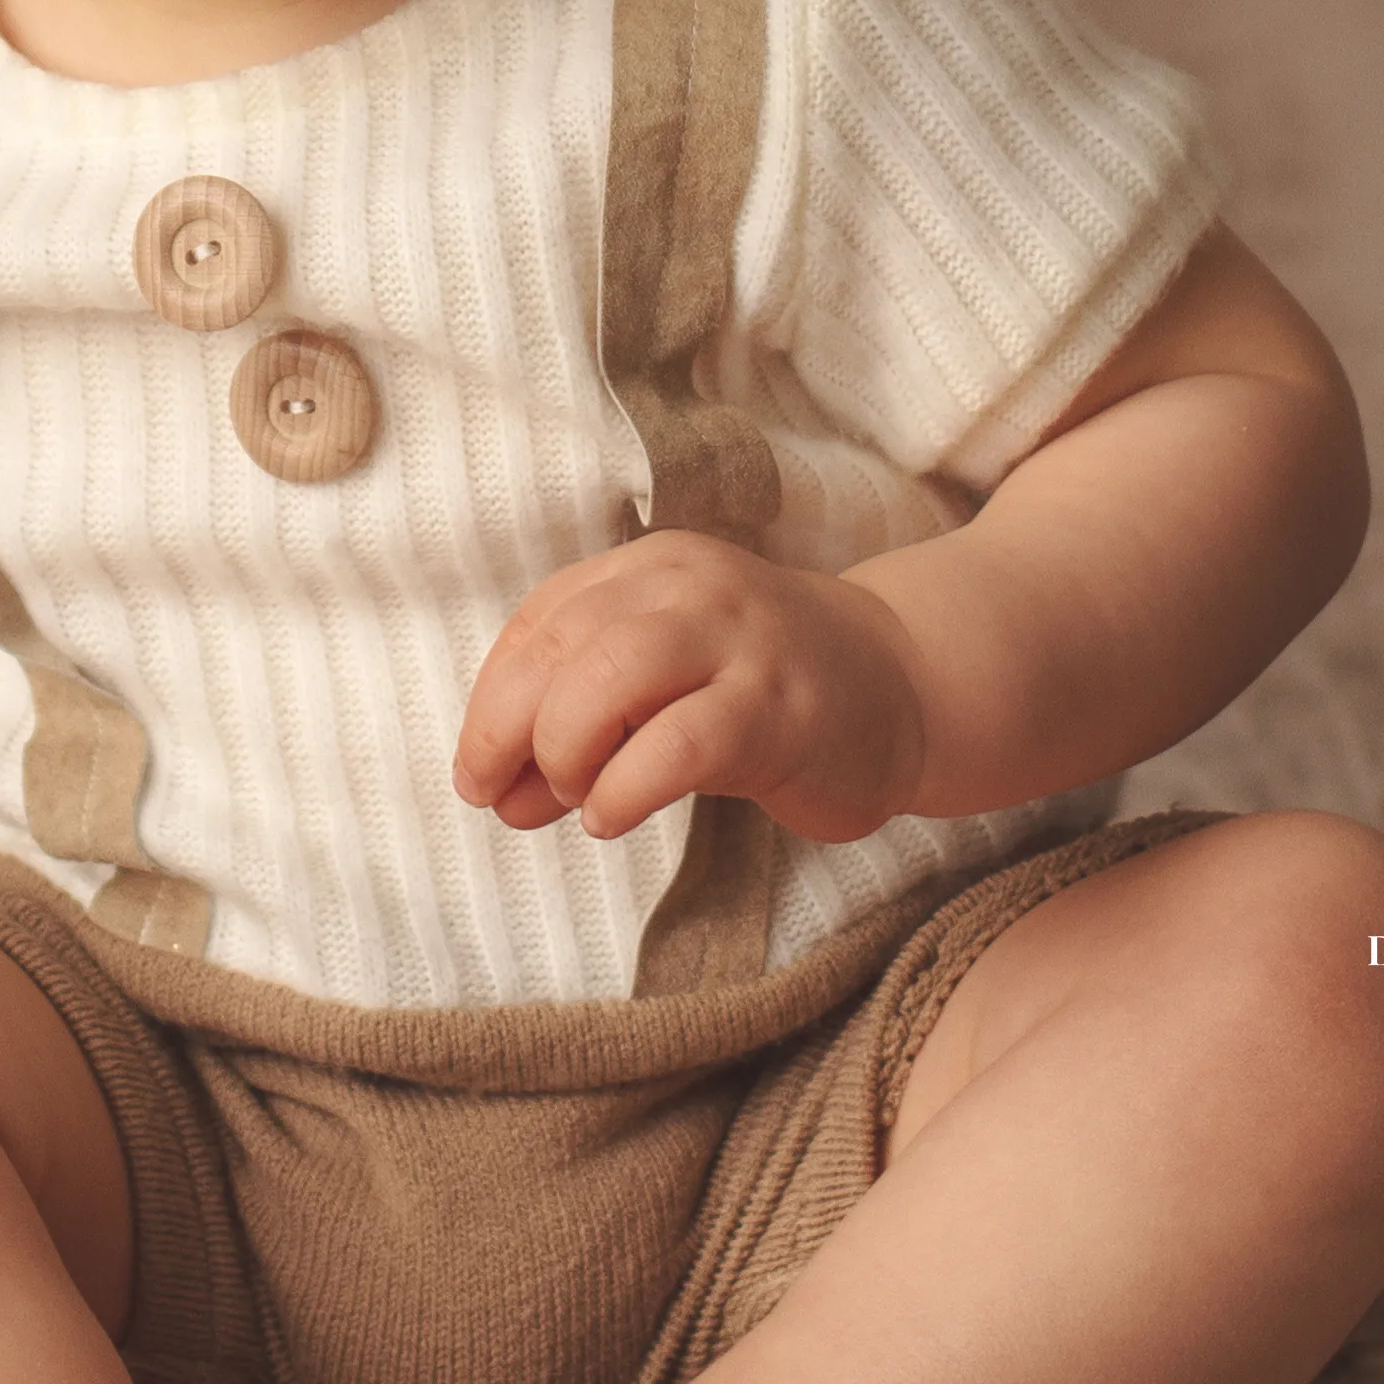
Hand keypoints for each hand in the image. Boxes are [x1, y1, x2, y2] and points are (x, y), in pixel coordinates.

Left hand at [456, 531, 928, 838]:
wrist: (904, 684)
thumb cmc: (765, 690)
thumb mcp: (667, 681)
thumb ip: (580, 724)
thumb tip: (496, 795)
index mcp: (653, 567)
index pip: (539, 622)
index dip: (491, 705)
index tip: (479, 773)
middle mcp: (692, 587)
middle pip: (561, 648)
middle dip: (511, 734)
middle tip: (511, 800)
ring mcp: (740, 642)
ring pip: (609, 679)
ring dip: (566, 751)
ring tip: (575, 798)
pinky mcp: (776, 708)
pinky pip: (676, 746)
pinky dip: (624, 789)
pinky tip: (612, 817)